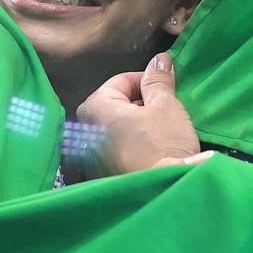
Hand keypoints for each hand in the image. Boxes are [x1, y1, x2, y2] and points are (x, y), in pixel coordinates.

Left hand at [76, 53, 204, 176]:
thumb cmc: (163, 144)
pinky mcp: (102, 177)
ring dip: (137, 125)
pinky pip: (118, 152)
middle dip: (141, 104)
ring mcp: (91, 158)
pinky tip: (152, 152)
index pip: (121, 81)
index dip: (147, 81)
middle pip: (116, 105)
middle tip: (166, 111)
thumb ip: (158, 80)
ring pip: (117, 129)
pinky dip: (133, 147)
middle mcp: (85, 131)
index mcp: (95, 108)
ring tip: (162, 132)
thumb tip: (159, 60)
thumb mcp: (166, 105)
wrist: (164, 191)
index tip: (166, 89)